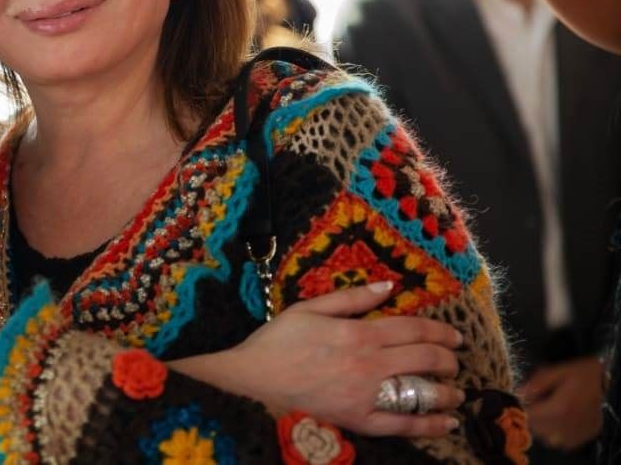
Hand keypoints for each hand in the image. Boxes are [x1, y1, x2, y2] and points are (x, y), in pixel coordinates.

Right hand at [175, 281, 464, 436]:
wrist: (253, 376)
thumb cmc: (279, 339)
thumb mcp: (310, 307)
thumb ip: (352, 298)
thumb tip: (388, 287)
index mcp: (359, 333)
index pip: (413, 329)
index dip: (440, 331)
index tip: (454, 336)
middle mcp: (369, 364)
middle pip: (423, 358)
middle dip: (448, 359)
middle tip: (455, 360)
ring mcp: (365, 394)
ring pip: (419, 392)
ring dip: (446, 392)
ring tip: (457, 391)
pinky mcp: (357, 418)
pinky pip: (400, 425)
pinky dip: (428, 425)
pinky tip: (447, 424)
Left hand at [519, 356, 602, 449]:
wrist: (604, 380)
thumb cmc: (579, 374)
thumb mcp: (556, 371)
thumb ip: (537, 383)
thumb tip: (519, 393)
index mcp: (559, 408)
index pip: (531, 416)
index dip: (524, 408)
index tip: (526, 401)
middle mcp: (569, 424)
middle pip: (538, 430)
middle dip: (533, 419)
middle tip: (536, 406)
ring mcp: (580, 432)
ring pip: (551, 439)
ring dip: (544, 429)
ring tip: (547, 415)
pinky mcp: (588, 434)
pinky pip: (566, 443)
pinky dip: (559, 435)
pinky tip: (560, 422)